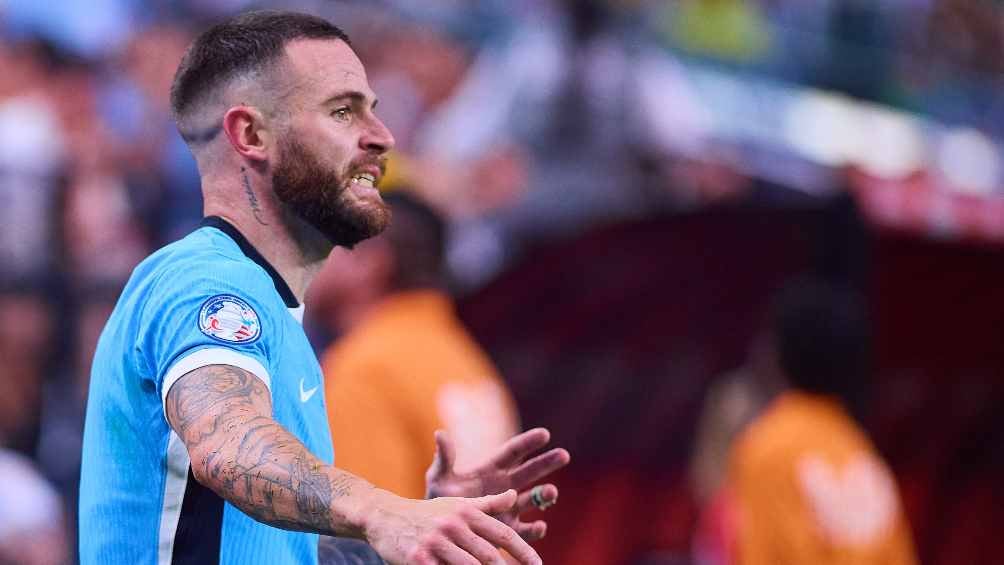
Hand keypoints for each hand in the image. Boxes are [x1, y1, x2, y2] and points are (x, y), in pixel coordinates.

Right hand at [362, 488, 540, 564]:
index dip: (523, 551)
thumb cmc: (428, 513)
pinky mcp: (418, 559)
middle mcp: (453, 526)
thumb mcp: (456, 503)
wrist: (385, 516)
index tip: (538, 564)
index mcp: (466, 512)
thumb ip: (487, 503)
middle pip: (489, 556)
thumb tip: (513, 494)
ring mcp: (435, 543)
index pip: (502, 533)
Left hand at [425, 428, 570, 540]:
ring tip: (552, 492)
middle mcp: (505, 486)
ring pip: (533, 499)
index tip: (545, 434)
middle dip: (547, 463)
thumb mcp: (440, 477)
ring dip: (544, 495)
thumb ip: (444, 458)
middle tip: (563, 455)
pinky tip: (540, 526)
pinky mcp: (509, 530)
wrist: (441, 528)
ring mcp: (509, 508)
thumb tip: (440, 433)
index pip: (513, 452)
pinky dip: (535, 529)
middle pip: (530, 472)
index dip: (528, 443)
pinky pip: (526, 530)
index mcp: (491, 469)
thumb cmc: (440, 498)